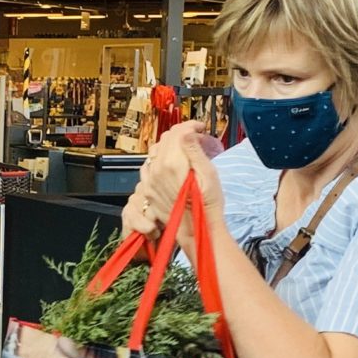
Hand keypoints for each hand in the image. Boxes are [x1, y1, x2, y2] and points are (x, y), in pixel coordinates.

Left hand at [122, 123, 219, 238]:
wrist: (196, 232)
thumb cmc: (208, 206)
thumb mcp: (208, 174)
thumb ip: (194, 151)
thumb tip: (186, 132)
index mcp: (172, 163)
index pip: (177, 133)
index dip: (190, 126)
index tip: (201, 128)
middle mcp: (157, 170)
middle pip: (165, 140)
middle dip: (181, 134)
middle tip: (197, 137)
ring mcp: (150, 181)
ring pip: (155, 152)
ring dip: (170, 146)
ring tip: (185, 149)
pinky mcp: (149, 191)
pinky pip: (149, 167)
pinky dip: (160, 159)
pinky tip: (171, 164)